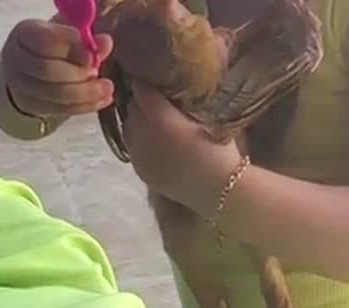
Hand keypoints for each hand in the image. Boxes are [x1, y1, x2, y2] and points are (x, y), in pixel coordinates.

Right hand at [1, 18, 113, 117]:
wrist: (33, 67)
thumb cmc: (55, 45)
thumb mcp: (69, 34)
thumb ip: (87, 39)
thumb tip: (105, 42)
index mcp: (25, 33)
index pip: (44, 41)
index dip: (70, 48)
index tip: (92, 54)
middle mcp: (16, 58)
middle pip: (46, 70)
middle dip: (77, 74)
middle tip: (97, 72)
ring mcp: (20, 85)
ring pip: (54, 94)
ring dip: (85, 92)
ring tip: (106, 87)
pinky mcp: (32, 106)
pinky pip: (60, 109)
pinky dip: (85, 106)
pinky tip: (103, 100)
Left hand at [123, 82, 242, 216]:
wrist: (220, 189)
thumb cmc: (220, 149)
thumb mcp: (208, 116)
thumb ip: (187, 100)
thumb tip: (177, 87)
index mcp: (160, 118)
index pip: (142, 90)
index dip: (146, 82)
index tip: (152, 77)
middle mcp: (143, 135)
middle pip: (132, 109)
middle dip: (142, 102)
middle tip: (156, 99)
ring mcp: (139, 155)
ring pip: (129, 129)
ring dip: (138, 122)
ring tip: (154, 121)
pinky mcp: (140, 170)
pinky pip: (133, 148)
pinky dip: (140, 141)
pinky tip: (154, 143)